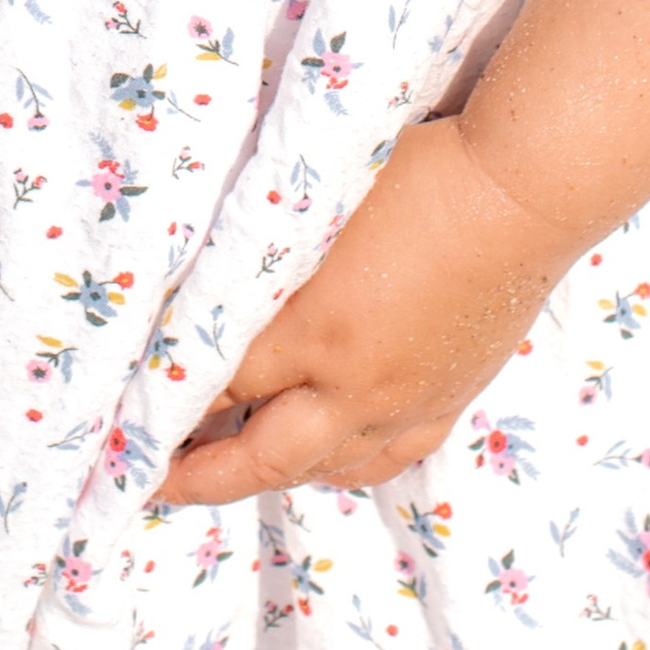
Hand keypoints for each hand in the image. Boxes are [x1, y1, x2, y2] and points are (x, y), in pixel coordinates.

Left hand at [157, 120, 571, 505]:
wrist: (525, 187)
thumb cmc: (417, 168)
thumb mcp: (315, 201)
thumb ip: (259, 248)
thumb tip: (199, 277)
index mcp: (313, 330)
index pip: (215, 381)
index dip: (165, 393)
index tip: (123, 404)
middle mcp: (355, 385)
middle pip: (258, 455)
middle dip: (196, 473)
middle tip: (148, 480)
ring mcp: (405, 402)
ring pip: (321, 467)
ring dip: (266, 473)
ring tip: (225, 467)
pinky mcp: (446, 398)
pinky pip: (382, 457)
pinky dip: (338, 465)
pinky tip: (321, 455)